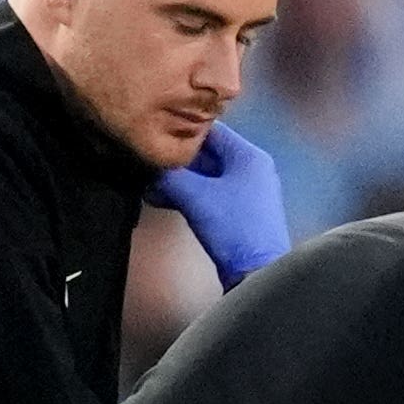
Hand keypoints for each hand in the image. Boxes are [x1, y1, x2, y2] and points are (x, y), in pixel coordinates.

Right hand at [149, 121, 288, 285]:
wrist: (256, 273)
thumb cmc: (234, 229)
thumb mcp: (195, 196)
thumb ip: (169, 175)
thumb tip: (148, 164)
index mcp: (249, 156)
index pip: (211, 130)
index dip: (181, 132)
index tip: (155, 135)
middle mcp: (251, 169)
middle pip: (207, 153)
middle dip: (175, 160)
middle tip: (147, 164)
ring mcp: (246, 191)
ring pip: (205, 175)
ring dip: (177, 180)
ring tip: (149, 185)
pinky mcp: (237, 211)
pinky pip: (208, 194)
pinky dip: (187, 195)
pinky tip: (162, 199)